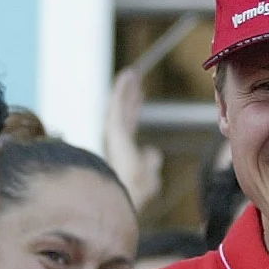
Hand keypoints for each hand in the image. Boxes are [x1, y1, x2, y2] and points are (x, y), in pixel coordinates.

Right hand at [104, 67, 165, 213]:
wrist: (128, 195)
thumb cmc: (138, 191)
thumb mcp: (150, 176)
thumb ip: (150, 162)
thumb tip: (153, 151)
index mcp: (124, 152)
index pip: (129, 125)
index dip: (133, 108)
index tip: (139, 94)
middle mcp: (117, 142)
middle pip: (124, 113)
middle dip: (129, 96)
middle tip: (133, 78)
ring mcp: (115, 136)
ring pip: (120, 108)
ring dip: (124, 90)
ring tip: (130, 73)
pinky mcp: (115, 131)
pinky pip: (119, 107)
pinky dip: (121, 92)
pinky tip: (127, 76)